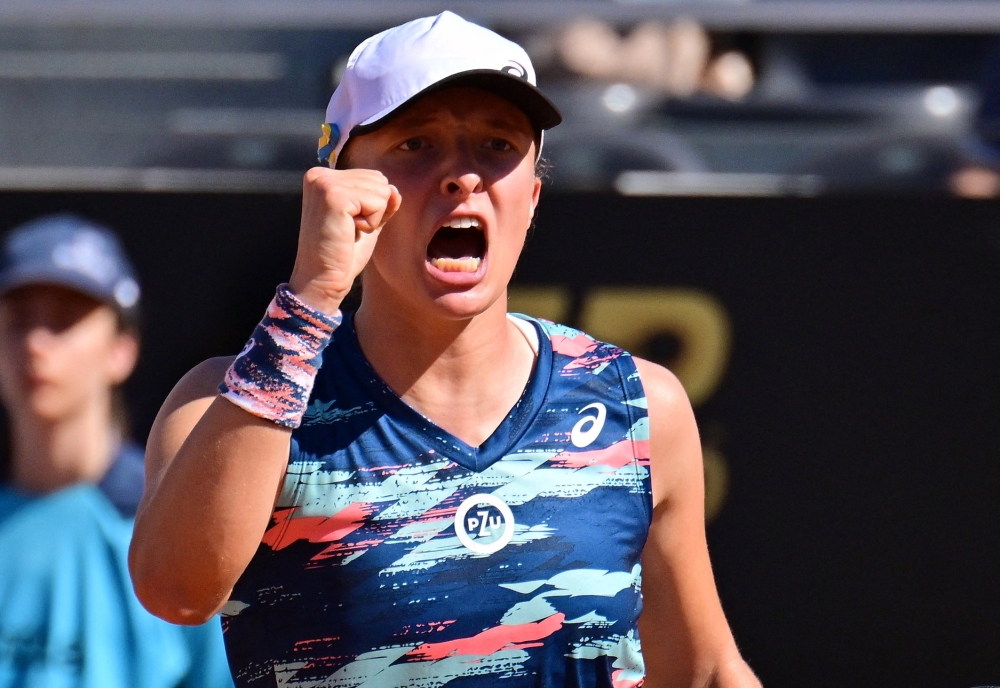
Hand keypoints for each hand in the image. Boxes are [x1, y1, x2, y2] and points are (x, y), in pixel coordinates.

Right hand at [288, 167, 401, 313]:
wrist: (324, 279)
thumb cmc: (343, 254)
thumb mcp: (366, 222)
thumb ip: (381, 203)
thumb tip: (395, 189)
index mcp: (323, 177)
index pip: (374, 177)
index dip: (373, 207)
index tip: (348, 225)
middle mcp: (320, 175)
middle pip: (379, 180)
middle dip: (374, 210)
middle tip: (349, 230)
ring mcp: (325, 183)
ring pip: (382, 191)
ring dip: (372, 218)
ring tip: (348, 232)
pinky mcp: (333, 195)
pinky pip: (378, 203)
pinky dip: (371, 224)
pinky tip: (349, 233)